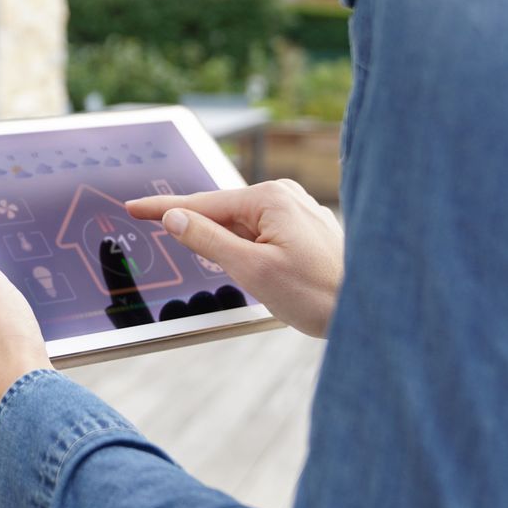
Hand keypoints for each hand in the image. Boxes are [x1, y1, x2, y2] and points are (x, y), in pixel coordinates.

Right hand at [126, 180, 344, 337]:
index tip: (132, 206)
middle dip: (204, 236)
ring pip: (244, 228)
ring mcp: (298, 210)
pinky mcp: (307, 229)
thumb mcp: (252, 271)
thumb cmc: (319, 294)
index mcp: (270, 198)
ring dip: (233, 251)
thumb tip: (175, 218)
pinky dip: (250, 252)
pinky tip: (263, 274)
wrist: (375, 311)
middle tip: (197, 256)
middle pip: (223, 214)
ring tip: (258, 282)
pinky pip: (263, 235)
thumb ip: (208, 241)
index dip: (164, 209)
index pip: (203, 203)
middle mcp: (285, 195)